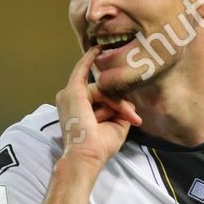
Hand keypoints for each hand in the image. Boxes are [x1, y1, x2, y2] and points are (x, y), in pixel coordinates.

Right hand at [55, 47, 142, 167]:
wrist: (87, 155)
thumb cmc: (99, 147)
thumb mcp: (116, 126)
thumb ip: (121, 110)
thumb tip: (127, 100)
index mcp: (79, 110)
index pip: (103, 99)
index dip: (119, 107)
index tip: (133, 119)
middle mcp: (72, 101)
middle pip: (103, 92)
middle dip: (119, 105)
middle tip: (133, 119)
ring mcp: (70, 94)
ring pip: (102, 89)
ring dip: (116, 103)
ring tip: (126, 117)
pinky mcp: (73, 91)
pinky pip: (83, 69)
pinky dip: (89, 59)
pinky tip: (98, 48)